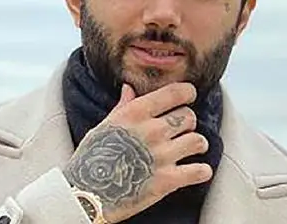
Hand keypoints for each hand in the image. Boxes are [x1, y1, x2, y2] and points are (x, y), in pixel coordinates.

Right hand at [63, 82, 211, 222]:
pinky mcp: (167, 181)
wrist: (84, 196)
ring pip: (198, 141)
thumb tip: (129, 89)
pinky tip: (196, 171)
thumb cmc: (91, 160)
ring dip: (197, 145)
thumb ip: (122, 107)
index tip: (189, 96)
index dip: (187, 92)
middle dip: (187, 122)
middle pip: (189, 117)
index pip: (174, 93)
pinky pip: (200, 171)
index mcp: (135, 113)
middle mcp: (151, 131)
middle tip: (181, 130)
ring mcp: (161, 156)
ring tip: (191, 149)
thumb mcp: (103, 126)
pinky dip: (201, 171)